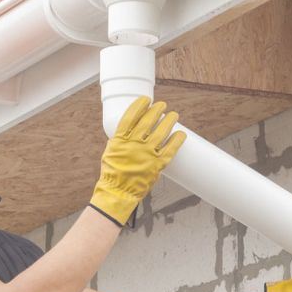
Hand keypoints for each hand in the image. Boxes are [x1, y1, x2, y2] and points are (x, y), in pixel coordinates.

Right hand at [89, 96, 186, 225]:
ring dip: (169, 121)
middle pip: (148, 121)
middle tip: (162, 104)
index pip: (131, 116)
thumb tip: (130, 128)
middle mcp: (134, 144)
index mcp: (120, 139)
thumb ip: (120, 139)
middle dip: (156, 110)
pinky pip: (170, 149)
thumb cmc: (112, 172)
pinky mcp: (157, 164)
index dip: (140, 106)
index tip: (146, 100)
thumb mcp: (111, 151)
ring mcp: (147, 154)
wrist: (118, 191)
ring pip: (161, 132)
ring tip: (173, 115)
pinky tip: (180, 133)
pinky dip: (176, 140)